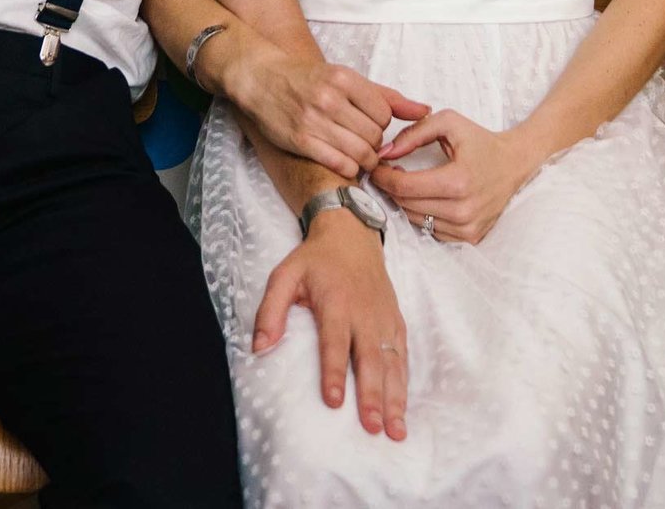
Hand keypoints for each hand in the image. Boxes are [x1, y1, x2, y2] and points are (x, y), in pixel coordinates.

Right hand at [214, 33, 427, 177]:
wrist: (262, 80)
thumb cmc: (308, 80)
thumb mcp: (346, 78)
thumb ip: (387, 96)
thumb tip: (425, 110)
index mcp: (344, 79)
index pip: (384, 114)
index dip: (382, 125)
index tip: (371, 126)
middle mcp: (330, 98)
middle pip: (375, 135)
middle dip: (375, 144)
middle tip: (364, 143)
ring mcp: (314, 120)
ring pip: (362, 153)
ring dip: (366, 160)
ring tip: (358, 155)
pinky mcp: (301, 141)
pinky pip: (341, 164)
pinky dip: (349, 168)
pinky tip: (344, 161)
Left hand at [252, 213, 408, 439]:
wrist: (352, 235)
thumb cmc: (314, 260)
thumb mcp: (284, 275)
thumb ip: (270, 310)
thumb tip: (259, 348)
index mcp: (336, 302)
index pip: (335, 343)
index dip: (334, 372)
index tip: (334, 402)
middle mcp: (365, 313)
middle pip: (370, 359)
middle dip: (372, 395)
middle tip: (372, 427)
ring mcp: (384, 319)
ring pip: (392, 363)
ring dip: (395, 398)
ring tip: (395, 430)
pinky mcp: (396, 322)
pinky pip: (403, 357)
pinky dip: (404, 384)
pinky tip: (403, 408)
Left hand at [368, 109, 542, 244]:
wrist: (515, 164)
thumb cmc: (481, 142)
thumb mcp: (449, 123)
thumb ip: (414, 133)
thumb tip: (385, 153)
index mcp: (458, 181)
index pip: (404, 187)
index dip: (383, 176)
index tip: (376, 166)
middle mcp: (464, 210)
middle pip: (406, 205)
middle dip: (390, 187)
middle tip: (387, 171)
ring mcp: (468, 228)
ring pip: (415, 219)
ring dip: (405, 201)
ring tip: (406, 182)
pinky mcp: (470, 237)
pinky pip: (431, 229)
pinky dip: (422, 214)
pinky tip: (426, 197)